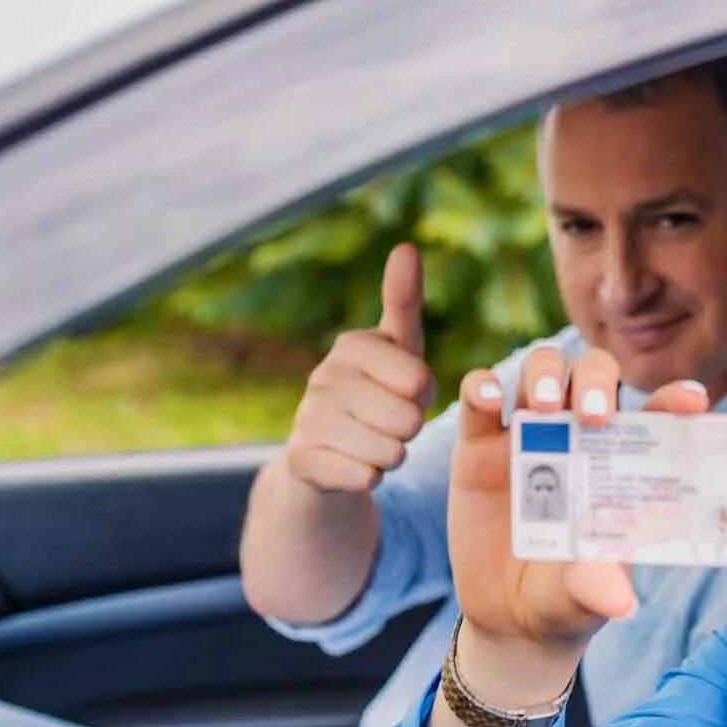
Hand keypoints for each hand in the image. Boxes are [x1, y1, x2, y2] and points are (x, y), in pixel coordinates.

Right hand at [283, 244, 434, 495]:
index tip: (404, 391)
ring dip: (391, 455)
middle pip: (408, 419)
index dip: (423, 396)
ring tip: (370, 442)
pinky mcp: (302, 461)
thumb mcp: (397, 348)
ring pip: (390, 452)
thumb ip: (403, 301)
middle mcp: (323, 377)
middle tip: (386, 422)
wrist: (323, 455)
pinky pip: (366, 479)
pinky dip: (369, 478)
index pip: (420, 381)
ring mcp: (308, 419)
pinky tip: (352, 465)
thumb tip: (405, 247)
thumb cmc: (374, 393)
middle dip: (408, 429)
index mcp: (351, 345)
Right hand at [446, 347, 709, 659]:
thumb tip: (620, 603)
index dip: (675, 400)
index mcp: (620, 463)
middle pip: (594, 375)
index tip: (693, 402)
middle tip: (594, 414)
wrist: (506, 618)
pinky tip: (491, 400)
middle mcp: (578, 437)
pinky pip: (478, 398)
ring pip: (540, 370)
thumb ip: (597, 589)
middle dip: (597, 380)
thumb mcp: (583, 597)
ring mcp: (528, 436)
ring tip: (544, 405)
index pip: (655, 416)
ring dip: (544, 374)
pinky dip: (483, 387)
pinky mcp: (478, 446)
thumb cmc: (564, 598)